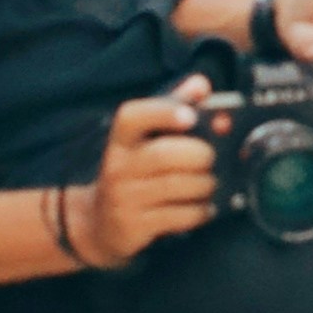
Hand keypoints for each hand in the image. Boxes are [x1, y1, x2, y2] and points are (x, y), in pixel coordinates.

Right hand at [74, 93, 224, 269]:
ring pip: (176, 186)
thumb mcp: (145, 138)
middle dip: (200, 155)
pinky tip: (206, 207)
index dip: (164, 112)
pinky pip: (178, 216)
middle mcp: (117, 166)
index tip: (191, 116)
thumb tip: (202, 85)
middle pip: (164, 154)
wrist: (99, 222)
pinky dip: (201, 210)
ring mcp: (123, 199)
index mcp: (121, 139)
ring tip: (211, 183)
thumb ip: (174, 107)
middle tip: (212, 158)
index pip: (133, 117)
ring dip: (206, 184)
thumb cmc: (135, 170)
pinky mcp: (134, 227)